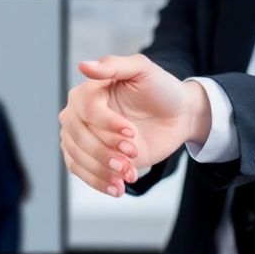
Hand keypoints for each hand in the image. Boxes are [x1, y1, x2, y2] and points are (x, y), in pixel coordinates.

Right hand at [59, 54, 209, 196]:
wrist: (177, 116)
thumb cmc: (160, 89)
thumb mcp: (143, 70)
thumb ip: (113, 66)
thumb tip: (83, 65)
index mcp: (88, 91)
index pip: (86, 110)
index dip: (107, 124)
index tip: (132, 132)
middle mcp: (79, 114)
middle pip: (79, 137)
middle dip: (105, 150)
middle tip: (132, 153)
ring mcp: (84, 137)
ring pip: (78, 157)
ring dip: (102, 169)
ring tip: (127, 173)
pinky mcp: (92, 157)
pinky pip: (80, 172)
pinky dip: (98, 182)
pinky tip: (117, 188)